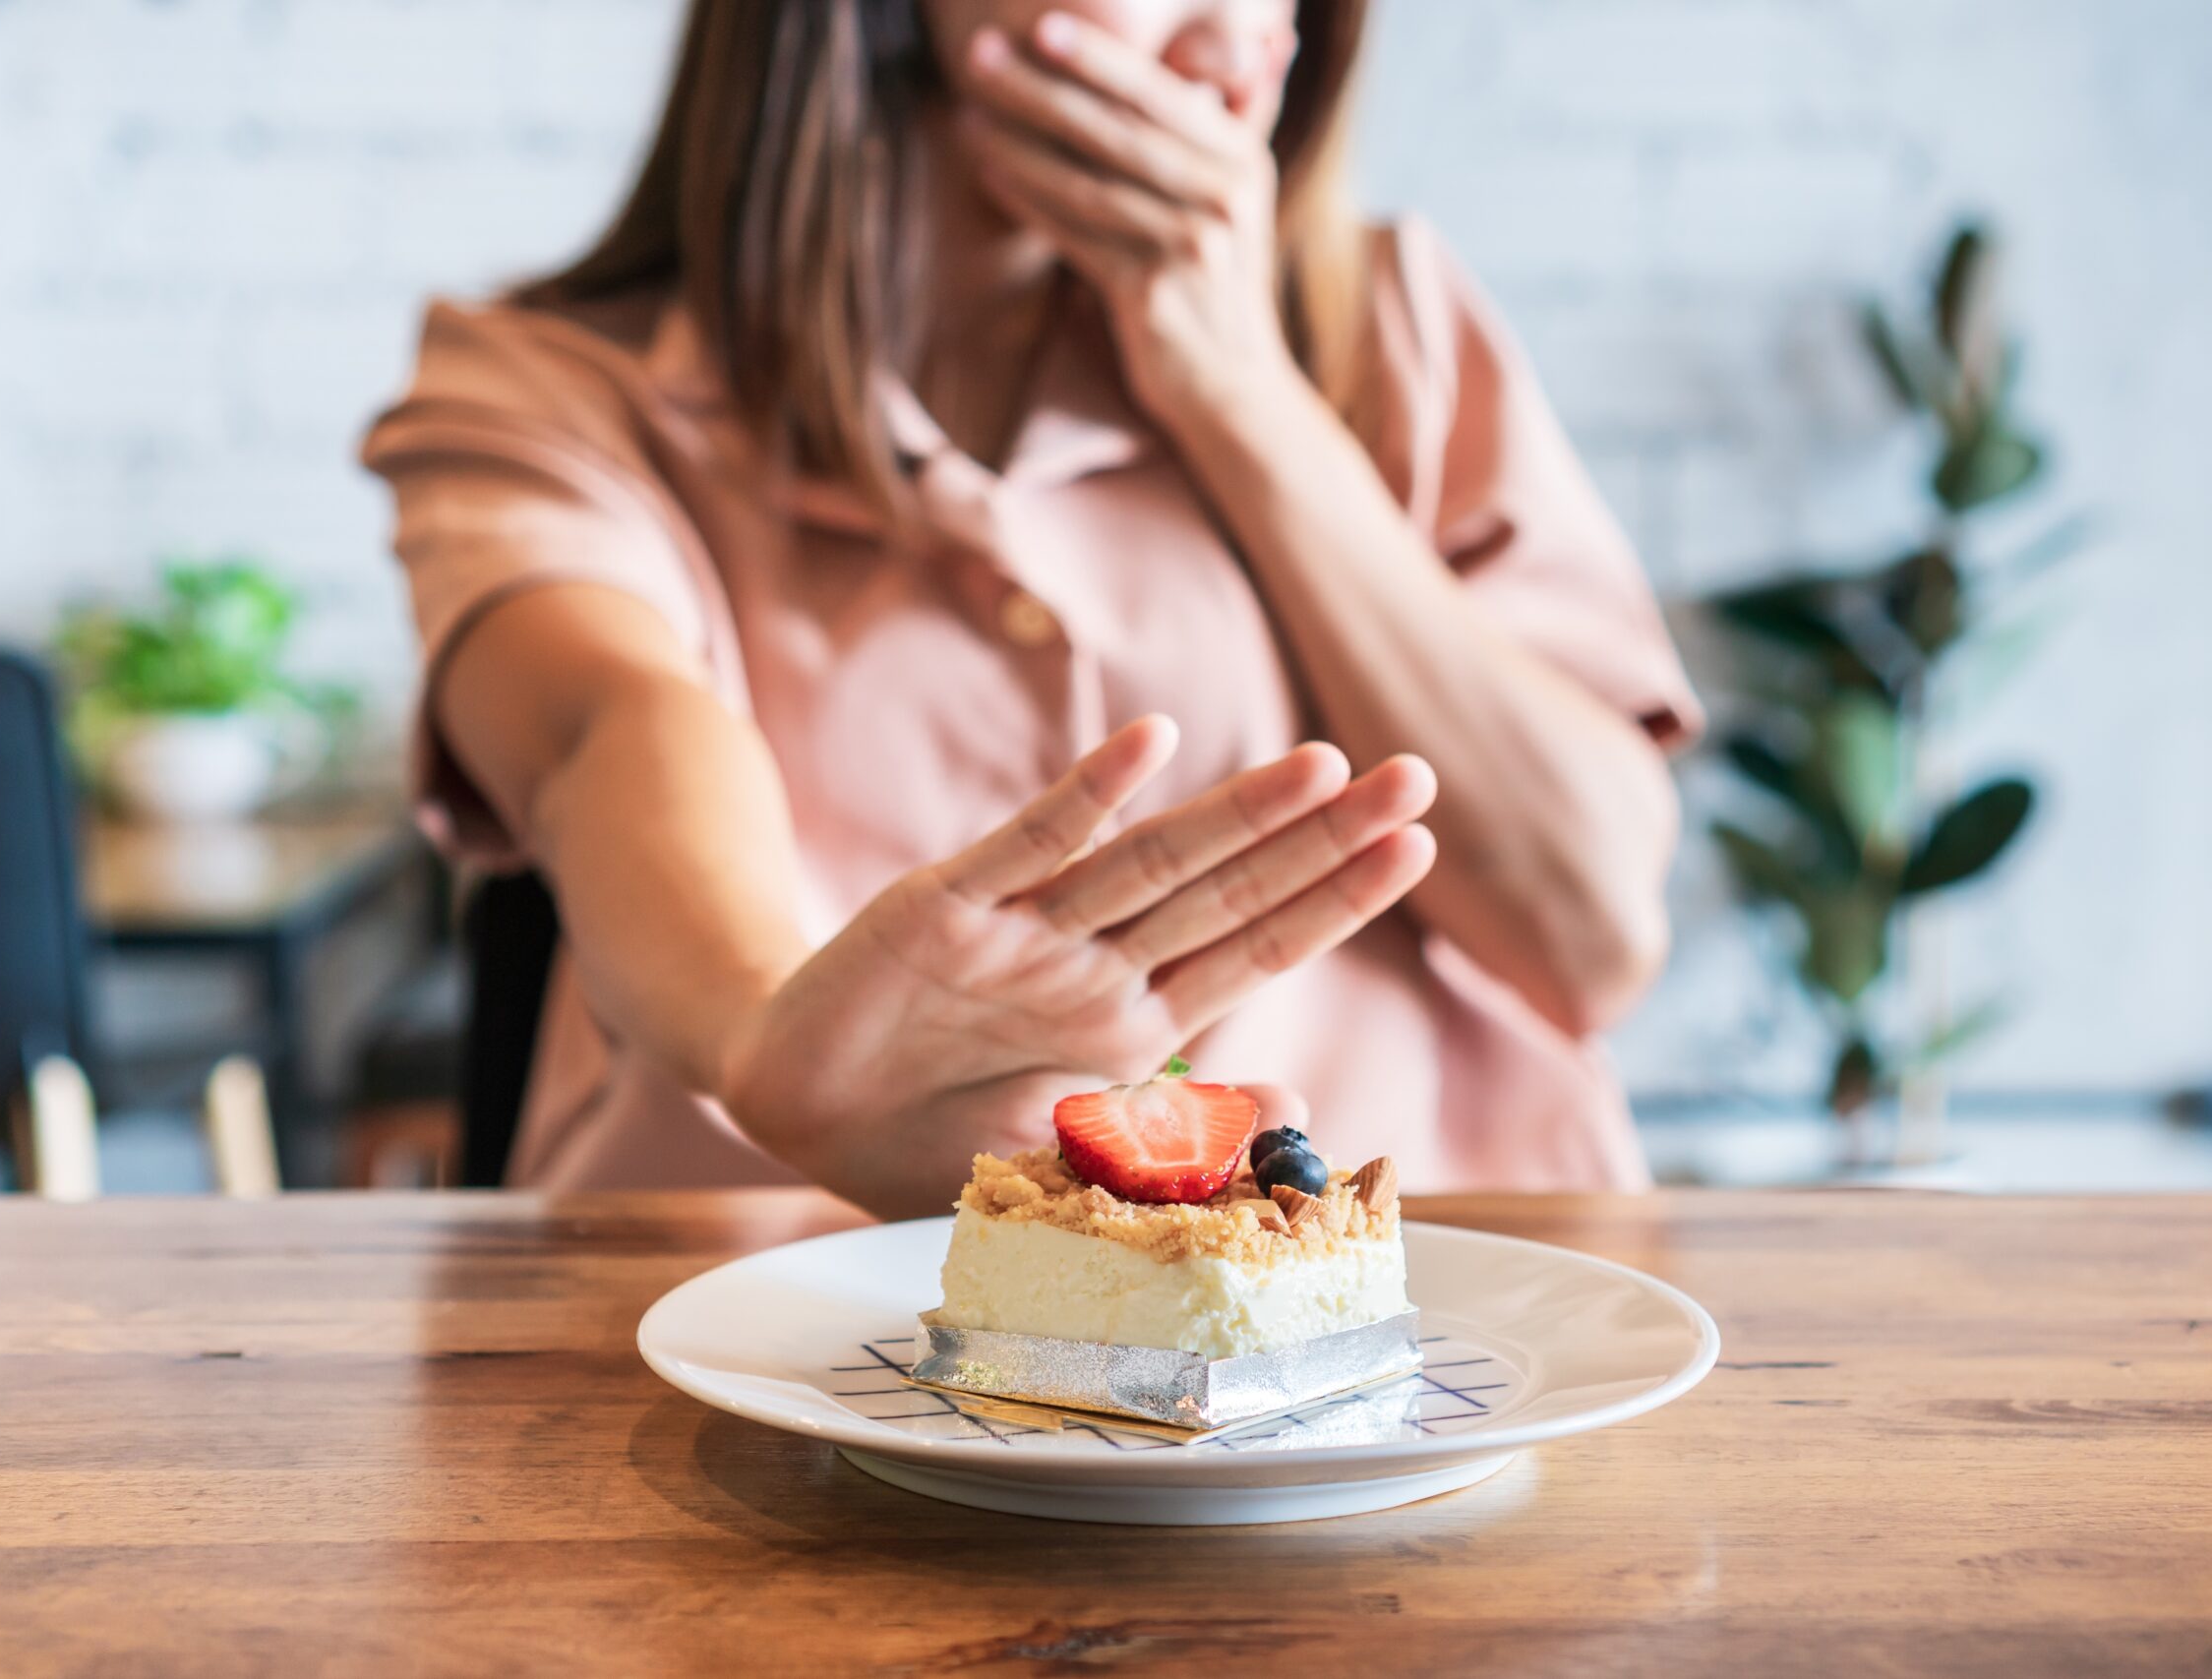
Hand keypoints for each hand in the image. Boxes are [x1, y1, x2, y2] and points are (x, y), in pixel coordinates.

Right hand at [719, 716, 1434, 1216]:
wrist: (796, 1110)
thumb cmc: (931, 1131)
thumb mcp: (1062, 1151)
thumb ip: (1170, 1127)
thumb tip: (1299, 1100)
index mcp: (1128, 1022)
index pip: (1254, 950)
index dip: (1333, 898)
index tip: (1413, 846)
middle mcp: (1090, 965)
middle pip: (1226, 891)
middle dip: (1321, 839)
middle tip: (1415, 777)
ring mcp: (1022, 932)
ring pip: (1147, 863)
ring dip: (1235, 816)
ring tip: (1325, 765)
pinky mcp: (943, 906)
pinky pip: (1026, 845)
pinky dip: (1087, 796)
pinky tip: (1153, 744)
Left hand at [956, 13, 1303, 430]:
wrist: (1234, 382)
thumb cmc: (1221, 275)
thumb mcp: (1241, 193)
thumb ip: (1236, 118)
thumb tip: (1271, 38)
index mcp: (1242, 159)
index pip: (1162, 95)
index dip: (1102, 58)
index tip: (1044, 25)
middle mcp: (1223, 198)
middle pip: (1117, 133)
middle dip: (1042, 90)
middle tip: (981, 55)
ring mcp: (1189, 249)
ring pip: (1089, 185)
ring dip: (1020, 147)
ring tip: (968, 117)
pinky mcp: (1151, 297)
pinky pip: (1077, 238)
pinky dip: (1031, 205)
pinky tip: (990, 175)